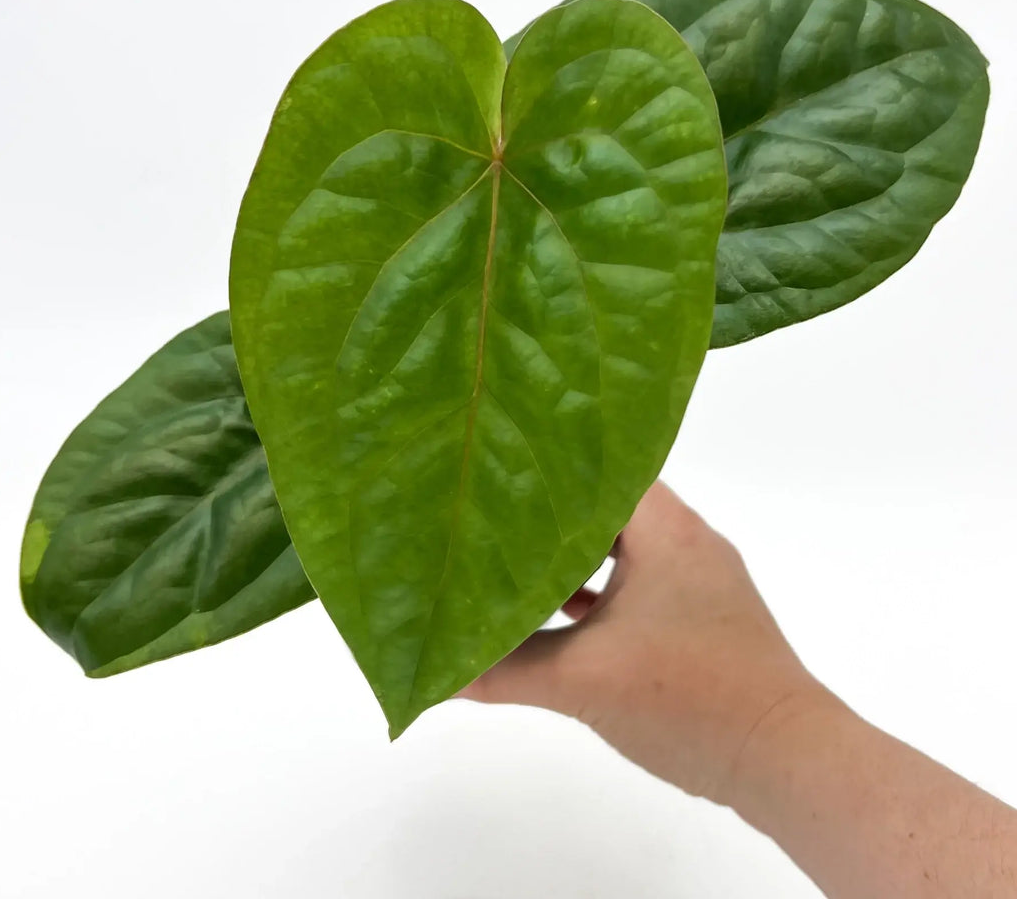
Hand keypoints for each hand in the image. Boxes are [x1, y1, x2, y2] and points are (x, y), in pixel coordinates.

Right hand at [459, 480, 824, 804]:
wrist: (784, 760)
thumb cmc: (689, 698)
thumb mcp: (582, 680)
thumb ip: (506, 668)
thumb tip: (439, 669)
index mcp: (665, 527)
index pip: (599, 465)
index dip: (545, 463)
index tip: (498, 466)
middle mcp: (688, 539)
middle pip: (607, 505)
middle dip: (551, 511)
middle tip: (493, 511)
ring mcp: (701, 578)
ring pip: (626, 547)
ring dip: (576, 555)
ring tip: (515, 558)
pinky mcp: (704, 616)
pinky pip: (642, 582)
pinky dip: (603, 590)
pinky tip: (564, 614)